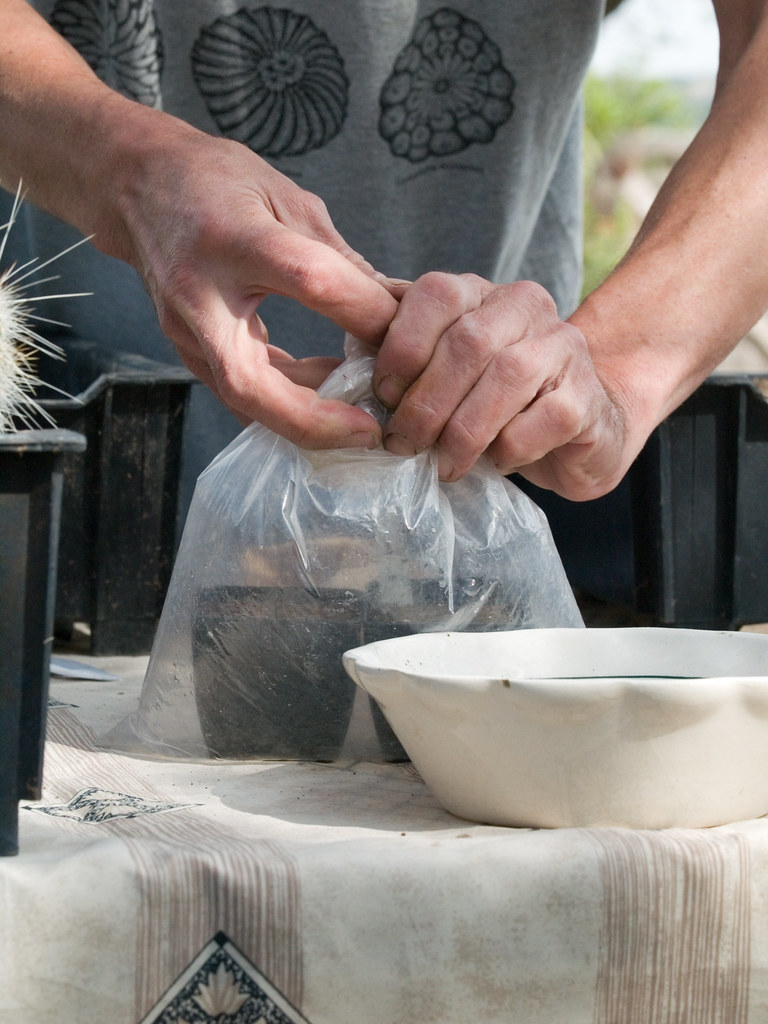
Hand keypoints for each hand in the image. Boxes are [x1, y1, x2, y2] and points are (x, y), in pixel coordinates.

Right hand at [102, 117, 399, 448]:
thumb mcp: (285, 197)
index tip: (405, 334)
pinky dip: (285, 403)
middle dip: (315, 420)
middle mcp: (201, 292)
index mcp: (234, 236)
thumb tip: (397, 306)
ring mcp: (186, 330)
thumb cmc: (214, 180)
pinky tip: (326, 397)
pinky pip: (240, 392)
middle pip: (251, 381)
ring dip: (306, 419)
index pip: (310, 280)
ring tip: (362, 419)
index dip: (363, 312)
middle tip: (370, 433)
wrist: (134, 185)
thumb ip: (340, 258)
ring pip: (243, 399)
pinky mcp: (187, 350)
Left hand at [372, 273, 628, 499]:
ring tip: (443, 465)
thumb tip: (315, 373)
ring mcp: (563, 347)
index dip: (402, 347)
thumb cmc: (487, 404)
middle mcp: (524, 306)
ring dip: (463, 431)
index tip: (382, 396)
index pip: (436, 295)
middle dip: (425, 402)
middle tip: (403, 445)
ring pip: (508, 377)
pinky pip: (545, 418)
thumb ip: (383, 363)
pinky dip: (510, 447)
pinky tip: (496, 462)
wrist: (574, 428)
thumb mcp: (433, 376)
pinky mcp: (587, 396)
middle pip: (468, 342)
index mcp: (477, 293)